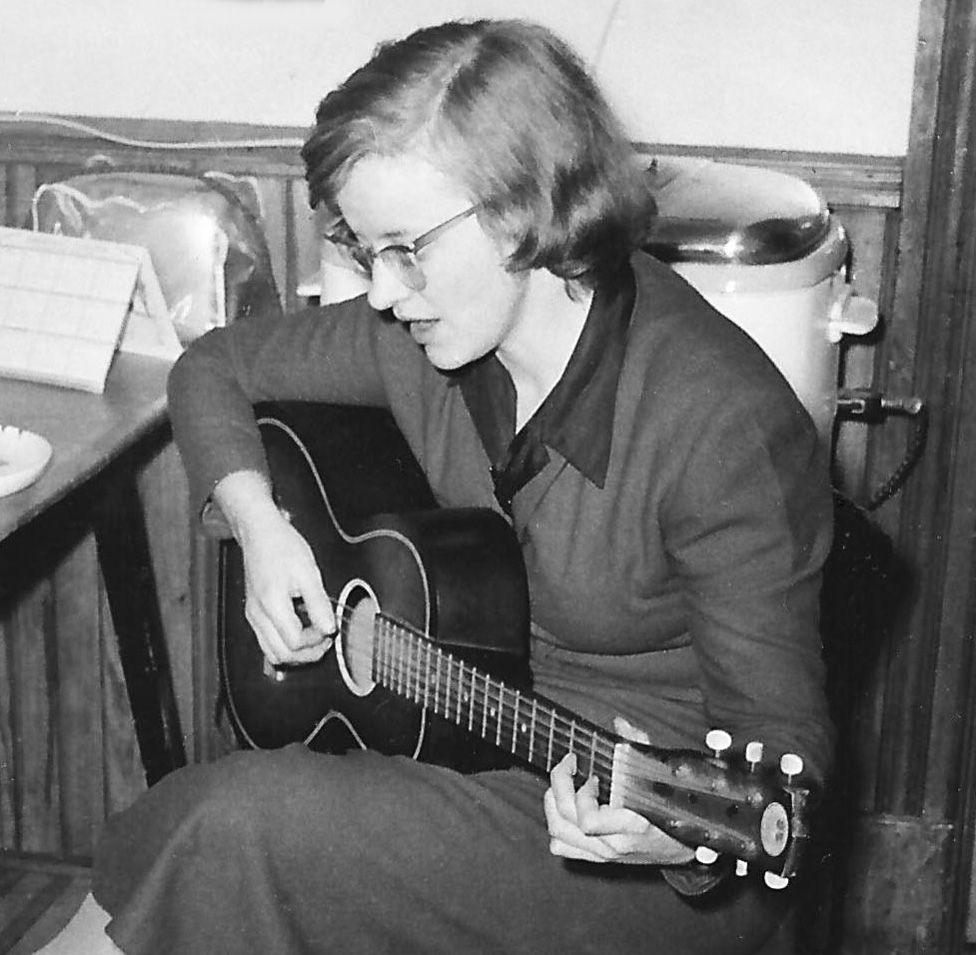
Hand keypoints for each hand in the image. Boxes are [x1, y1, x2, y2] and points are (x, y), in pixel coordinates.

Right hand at [214, 471, 335, 664]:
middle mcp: (258, 614)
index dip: (316, 641)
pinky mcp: (254, 612)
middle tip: (325, 641)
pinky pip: (267, 640)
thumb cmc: (281, 546)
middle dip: (306, 653)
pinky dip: (284, 643)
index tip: (330, 630)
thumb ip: (318, 603)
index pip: (295, 642)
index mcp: (271, 604)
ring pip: (271, 652)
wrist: (259, 532)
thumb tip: (329, 627)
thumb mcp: (308, 572)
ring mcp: (253, 615)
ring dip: (295, 652)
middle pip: (280, 654)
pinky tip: (300, 631)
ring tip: (314, 640)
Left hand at [542, 719, 694, 866]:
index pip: (587, 820)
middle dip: (559, 786)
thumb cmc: (673, 811)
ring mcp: (602, 854)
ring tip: (564, 784)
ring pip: (557, 833)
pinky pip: (561, 846)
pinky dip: (557, 826)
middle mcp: (612, 845)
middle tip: (569, 766)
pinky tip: (567, 808)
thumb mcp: (661, 777)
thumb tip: (620, 724)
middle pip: (564, 821)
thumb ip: (640, 747)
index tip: (592, 774)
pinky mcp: (596, 857)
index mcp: (630, 827)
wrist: (685, 847)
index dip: (582, 794)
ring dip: (553, 804)